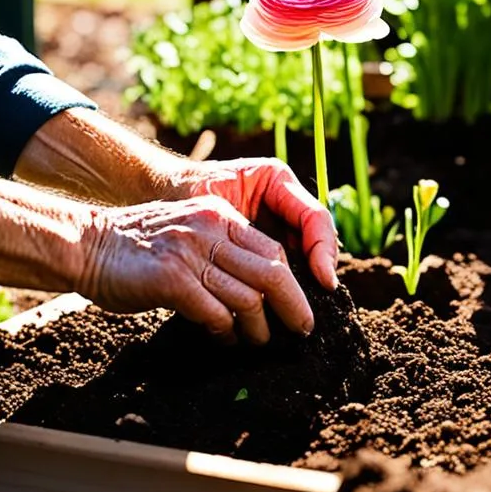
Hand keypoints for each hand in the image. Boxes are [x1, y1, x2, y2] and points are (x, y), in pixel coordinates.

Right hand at [77, 195, 314, 344]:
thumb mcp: (188, 232)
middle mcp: (209, 228)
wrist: (86, 244)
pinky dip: (225, 332)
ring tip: (256, 341)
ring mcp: (190, 252)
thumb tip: (260, 290)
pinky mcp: (172, 279)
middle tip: (302, 330)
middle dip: (294, 307)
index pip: (273, 250)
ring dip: (258, 328)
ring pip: (248, 298)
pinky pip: (216, 313)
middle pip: (272, 272)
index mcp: (219, 216)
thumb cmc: (138, 248)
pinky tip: (222, 338)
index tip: (302, 306)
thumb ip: (222, 251)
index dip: (295, 282)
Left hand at [167, 157, 339, 290]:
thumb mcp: (213, 205)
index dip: (323, 249)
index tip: (323, 280)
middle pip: (318, 237)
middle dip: (320, 270)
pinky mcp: (270, 240)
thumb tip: (269, 265)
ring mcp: (281, 220)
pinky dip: (290, 285)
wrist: (167, 197)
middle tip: (314, 304)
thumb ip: (241, 225)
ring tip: (302, 312)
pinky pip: (289, 263)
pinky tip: (284, 306)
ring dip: (307, 282)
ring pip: (308, 254)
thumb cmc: (186, 195)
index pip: (314, 216)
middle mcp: (285, 198)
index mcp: (276, 179)